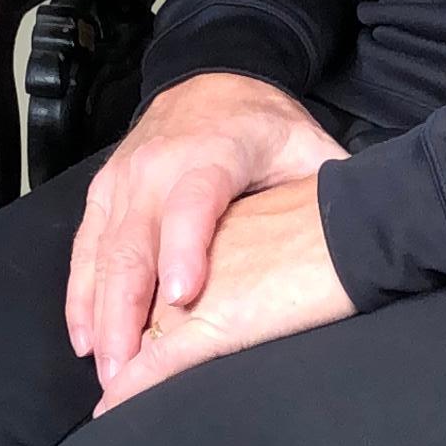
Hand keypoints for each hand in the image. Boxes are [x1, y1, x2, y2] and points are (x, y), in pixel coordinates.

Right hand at [67, 72, 346, 396]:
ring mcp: (123, 181)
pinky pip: (84, 248)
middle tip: (127, 369)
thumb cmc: (263, 126)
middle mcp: (156, 167)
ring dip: (99, 313)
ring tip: (104, 366)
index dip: (186, 250)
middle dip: (127, 311)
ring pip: (102, 253)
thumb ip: (327, 187)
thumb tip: (365, 231)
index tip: (185, 298)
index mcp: (210, 154)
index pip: (193, 205)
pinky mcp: (104, 193)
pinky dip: (80, 294)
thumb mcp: (305, 145)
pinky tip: (83, 336)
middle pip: (134, 244)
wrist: (213, 77)